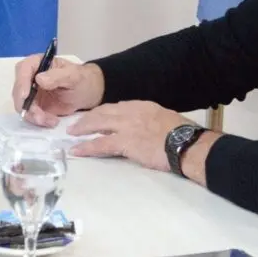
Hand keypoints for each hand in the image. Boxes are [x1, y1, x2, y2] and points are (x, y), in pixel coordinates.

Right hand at [11, 56, 104, 127]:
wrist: (87, 93)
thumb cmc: (81, 79)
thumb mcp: (73, 76)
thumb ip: (57, 76)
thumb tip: (39, 79)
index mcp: (37, 63)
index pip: (23, 69)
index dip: (21, 82)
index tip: (25, 96)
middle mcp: (30, 77)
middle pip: (19, 90)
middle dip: (27, 105)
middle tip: (39, 116)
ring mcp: (31, 93)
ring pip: (23, 105)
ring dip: (33, 115)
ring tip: (51, 120)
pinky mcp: (35, 106)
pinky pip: (31, 115)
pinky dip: (39, 120)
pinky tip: (52, 121)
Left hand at [67, 101, 194, 172]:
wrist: (185, 143)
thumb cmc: (181, 134)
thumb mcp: (163, 118)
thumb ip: (149, 120)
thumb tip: (144, 126)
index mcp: (141, 106)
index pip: (116, 107)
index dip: (103, 112)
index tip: (96, 116)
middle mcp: (130, 112)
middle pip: (102, 112)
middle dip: (88, 117)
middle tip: (76, 123)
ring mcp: (126, 126)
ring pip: (97, 124)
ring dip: (82, 128)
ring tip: (72, 134)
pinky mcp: (124, 142)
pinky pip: (100, 144)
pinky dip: (86, 147)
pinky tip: (77, 150)